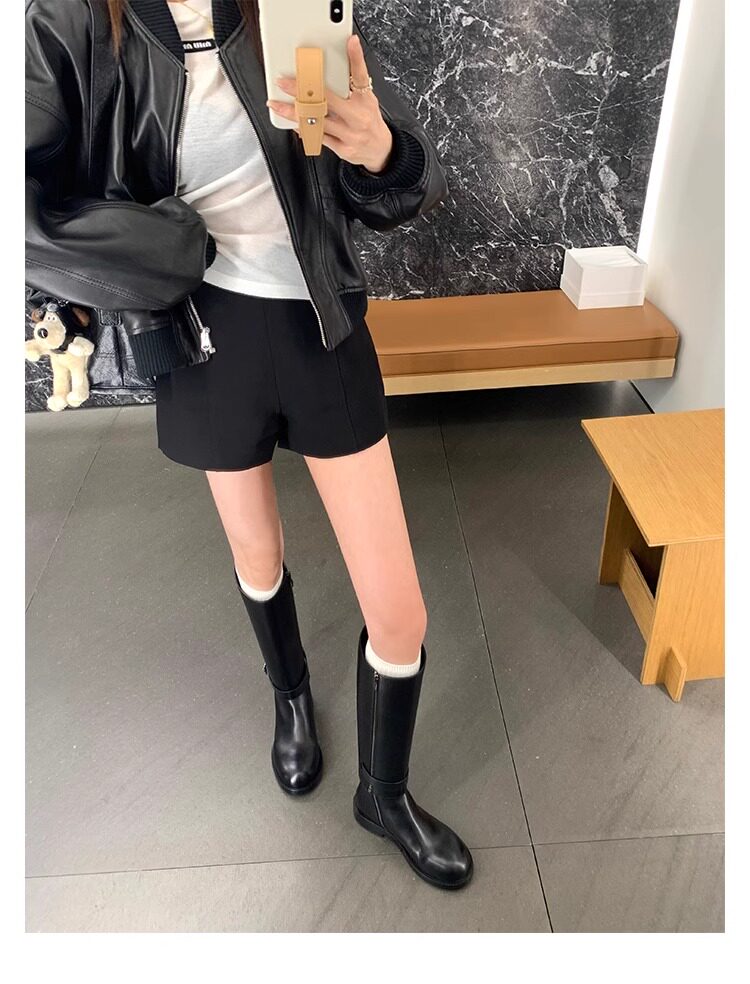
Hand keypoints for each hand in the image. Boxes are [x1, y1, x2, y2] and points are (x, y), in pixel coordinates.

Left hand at [266, 34, 393, 173]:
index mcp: (365, 100)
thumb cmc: (369, 120)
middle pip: (327, 100)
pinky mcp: (343, 149)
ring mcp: (350, 134)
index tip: (350, 42)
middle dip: (302, 90)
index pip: (361, 75)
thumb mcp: (366, 98)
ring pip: (318, 121)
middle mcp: (358, 117)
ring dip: (294, 112)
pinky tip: (293, 122)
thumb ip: (353, 81)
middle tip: (283, 82)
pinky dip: (304, 128)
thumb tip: (342, 57)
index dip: (356, 57)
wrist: (380, 149)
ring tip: (277, 105)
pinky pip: (319, 138)